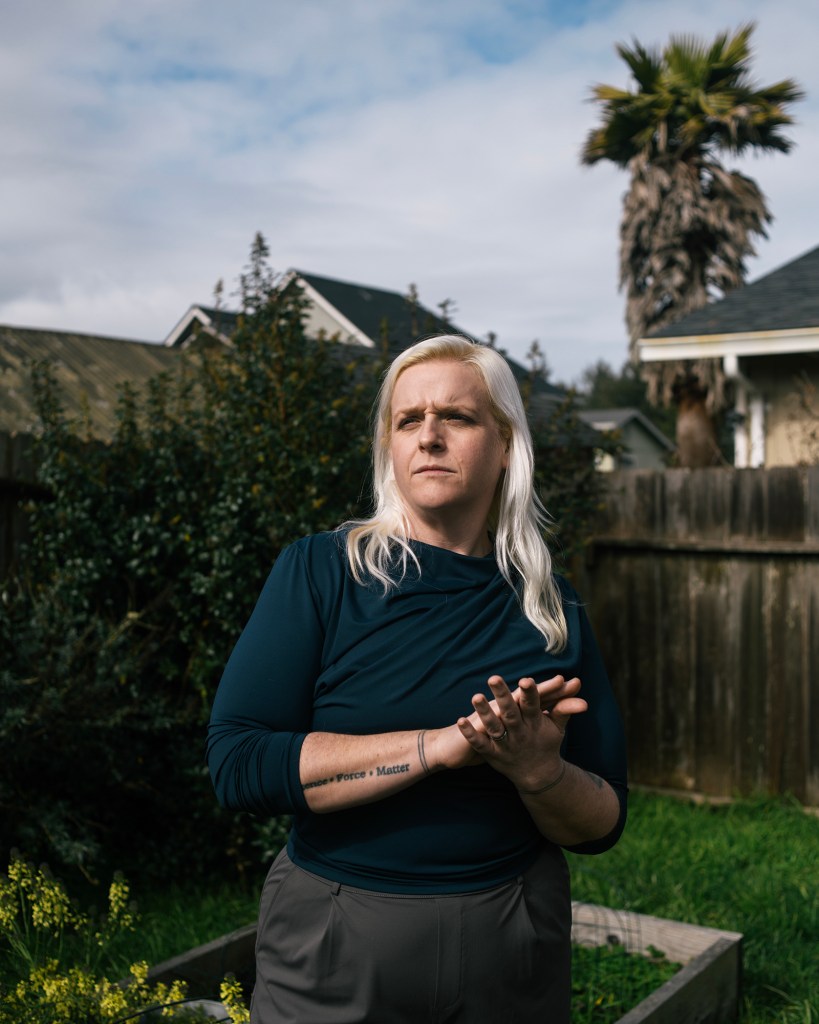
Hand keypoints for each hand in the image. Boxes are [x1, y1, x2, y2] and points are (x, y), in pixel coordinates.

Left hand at [456, 675, 587, 790]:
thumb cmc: (546, 742)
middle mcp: (520, 733)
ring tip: (475, 696)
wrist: (538, 775)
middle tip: (493, 678)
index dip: (530, 694)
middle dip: (503, 696)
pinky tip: (460, 721)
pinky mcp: (492, 754)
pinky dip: (470, 733)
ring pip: (494, 727)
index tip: (526, 680)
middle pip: (511, 713)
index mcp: (535, 723)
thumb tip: (578, 682)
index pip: (533, 706)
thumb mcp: (558, 725)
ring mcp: (505, 744)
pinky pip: (480, 744)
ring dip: (484, 713)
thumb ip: (565, 704)